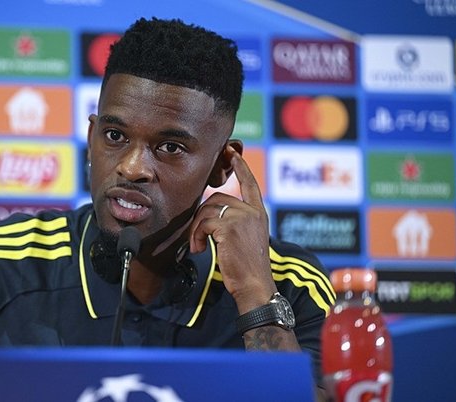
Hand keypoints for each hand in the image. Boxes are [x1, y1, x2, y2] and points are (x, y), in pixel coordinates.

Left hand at [188, 145, 276, 312]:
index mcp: (259, 213)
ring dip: (196, 229)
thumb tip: (212, 214)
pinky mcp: (230, 227)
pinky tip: (199, 249)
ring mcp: (242, 217)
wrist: (254, 285)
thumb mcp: (246, 239)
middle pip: (218, 198)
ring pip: (207, 211)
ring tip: (198, 246)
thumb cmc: (246, 267)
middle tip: (198, 238)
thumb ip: (235, 222)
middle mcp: (253, 212)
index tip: (232, 151)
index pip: (250, 183)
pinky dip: (196, 236)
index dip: (241, 167)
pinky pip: (203, 223)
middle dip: (202, 217)